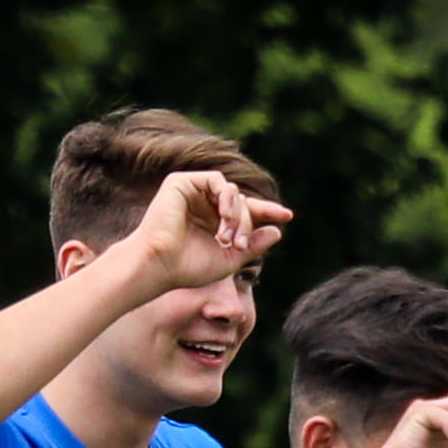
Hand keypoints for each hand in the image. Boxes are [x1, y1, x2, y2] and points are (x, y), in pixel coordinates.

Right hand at [126, 171, 291, 292]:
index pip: (245, 210)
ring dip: (237, 214)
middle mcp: (203, 205)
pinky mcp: (182, 183)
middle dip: (248, 222)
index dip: (267, 211)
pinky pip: (216, 180)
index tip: (287, 216)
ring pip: (232, 192)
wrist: (160, 265)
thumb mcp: (229, 259)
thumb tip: (278, 231)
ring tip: (228, 237)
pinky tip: (223, 216)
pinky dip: (226, 197)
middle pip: (241, 202)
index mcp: (212, 222)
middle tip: (240, 244)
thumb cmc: (188, 268)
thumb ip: (253, 246)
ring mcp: (192, 192)